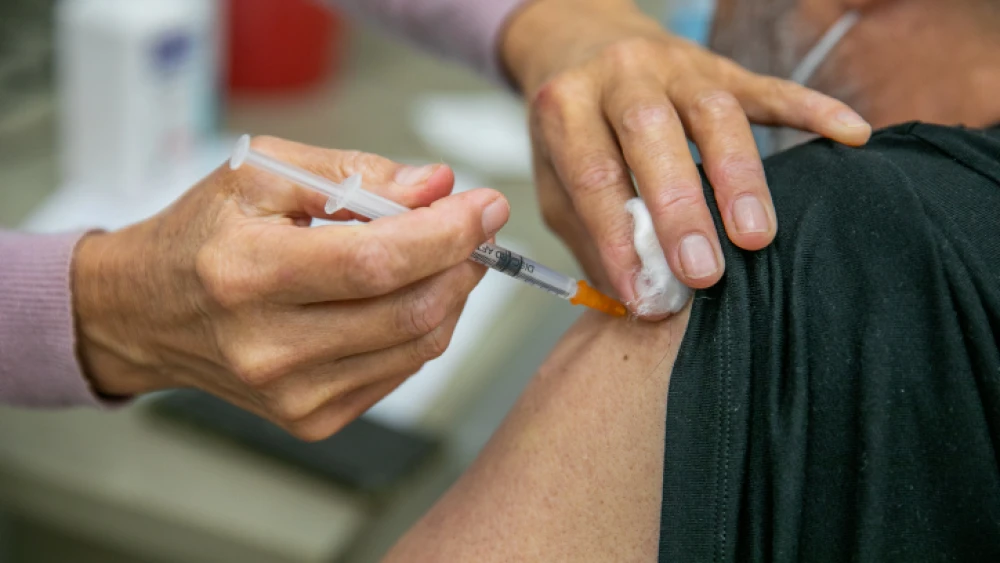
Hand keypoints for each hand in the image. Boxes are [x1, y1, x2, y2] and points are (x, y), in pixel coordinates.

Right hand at [72, 137, 509, 440]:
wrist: (148, 312)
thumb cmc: (204, 236)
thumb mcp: (262, 174)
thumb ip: (354, 174)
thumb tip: (436, 186)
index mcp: (248, 273)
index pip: (376, 262)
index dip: (446, 234)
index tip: (486, 207)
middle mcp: (268, 346)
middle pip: (410, 311)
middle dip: (463, 263)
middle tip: (473, 230)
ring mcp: (292, 394)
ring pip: (418, 345)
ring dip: (450, 295)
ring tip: (438, 257)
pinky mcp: (311, 419)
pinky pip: (401, 372)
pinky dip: (421, 328)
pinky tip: (402, 297)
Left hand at [501, 0, 870, 311]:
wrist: (581, 43)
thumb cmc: (571, 129)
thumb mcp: (555, 180)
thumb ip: (591, 235)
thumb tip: (637, 297)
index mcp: (565, 105)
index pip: (593, 175)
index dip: (618, 241)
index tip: (644, 297)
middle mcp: (620, 76)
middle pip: (651, 132)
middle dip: (680, 207)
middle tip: (702, 272)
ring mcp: (676, 66)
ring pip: (713, 112)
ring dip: (737, 176)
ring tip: (755, 236)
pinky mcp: (721, 67)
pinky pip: (769, 87)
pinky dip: (811, 110)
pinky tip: (849, 134)